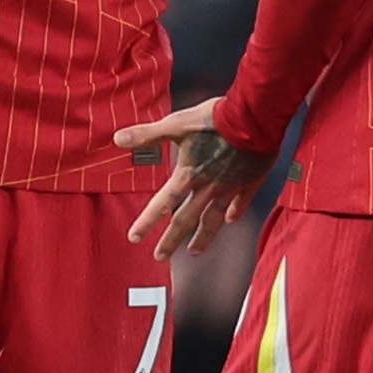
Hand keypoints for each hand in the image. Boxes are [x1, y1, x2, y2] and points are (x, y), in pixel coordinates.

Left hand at [117, 99, 273, 259]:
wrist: (254, 117)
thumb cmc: (215, 119)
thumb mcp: (177, 124)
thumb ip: (148, 134)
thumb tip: (118, 138)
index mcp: (189, 174)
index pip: (163, 203)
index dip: (147, 221)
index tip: (134, 237)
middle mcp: (208, 186)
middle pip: (186, 219)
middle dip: (171, 240)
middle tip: (160, 256)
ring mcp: (230, 186)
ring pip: (214, 218)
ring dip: (202, 236)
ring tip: (194, 251)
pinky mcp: (250, 181)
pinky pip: (241, 202)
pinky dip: (235, 212)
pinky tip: (231, 220)